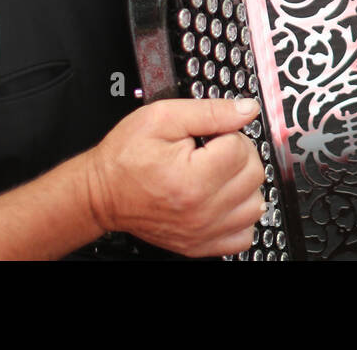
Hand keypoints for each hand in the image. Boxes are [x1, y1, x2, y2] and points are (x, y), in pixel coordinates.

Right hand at [84, 98, 264, 257]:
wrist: (101, 193)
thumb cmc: (125, 157)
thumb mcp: (163, 117)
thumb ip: (210, 112)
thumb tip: (247, 110)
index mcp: (192, 179)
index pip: (242, 148)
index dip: (228, 133)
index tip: (210, 136)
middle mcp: (201, 211)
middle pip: (254, 175)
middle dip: (239, 155)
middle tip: (214, 151)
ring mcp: (202, 232)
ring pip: (254, 205)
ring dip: (243, 185)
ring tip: (218, 174)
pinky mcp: (200, 245)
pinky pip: (244, 235)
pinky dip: (240, 216)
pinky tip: (223, 200)